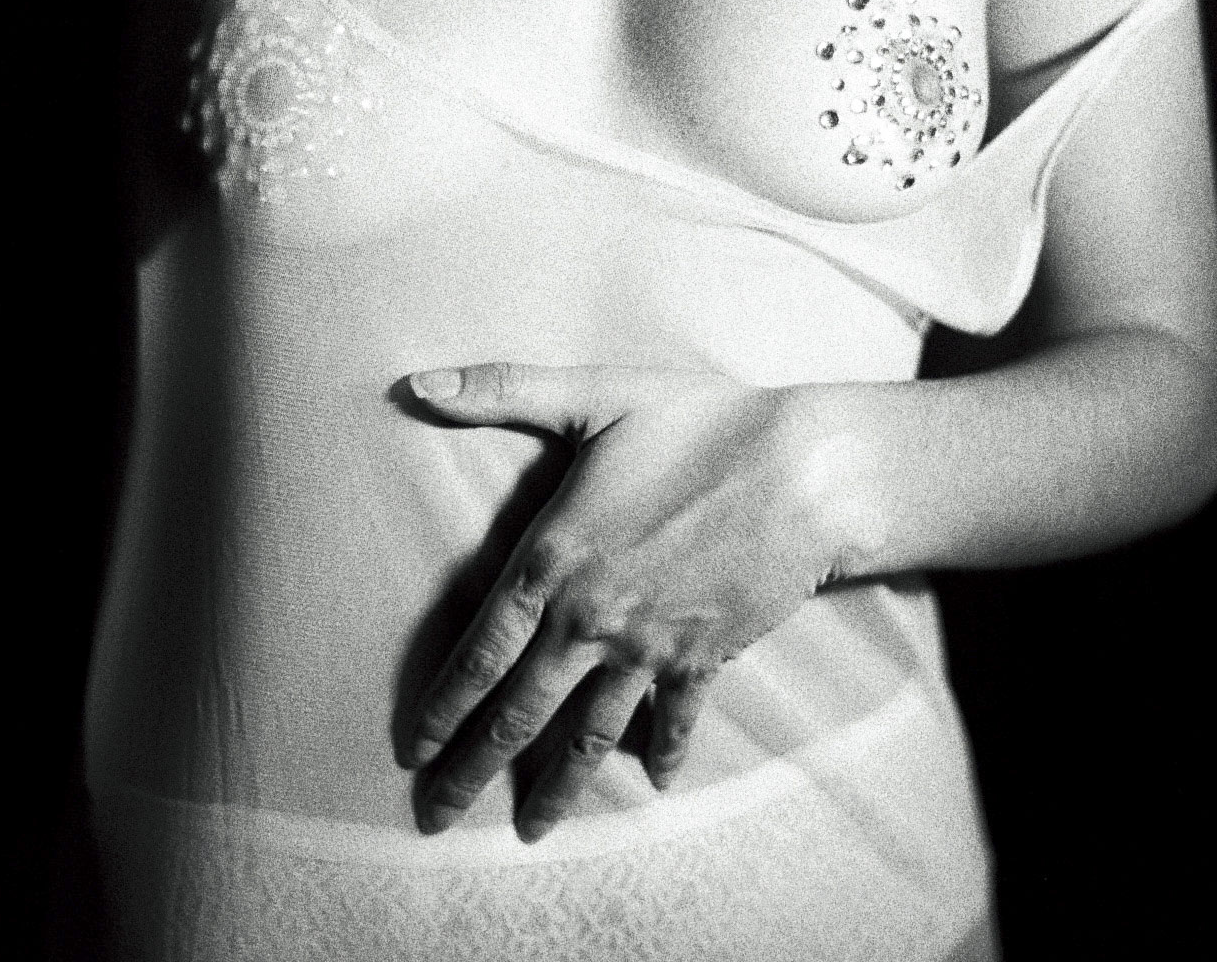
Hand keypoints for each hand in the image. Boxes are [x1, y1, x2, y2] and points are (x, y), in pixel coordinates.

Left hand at [402, 363, 875, 842]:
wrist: (804, 471)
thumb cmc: (699, 422)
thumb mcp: (594, 393)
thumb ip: (500, 391)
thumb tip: (413, 383)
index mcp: (551, 559)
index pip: (478, 652)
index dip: (441, 706)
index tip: (412, 750)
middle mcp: (591, 618)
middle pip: (518, 713)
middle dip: (472, 770)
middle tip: (435, 817)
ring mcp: (648, 646)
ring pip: (589, 734)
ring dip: (557, 789)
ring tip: (529, 833)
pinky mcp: (704, 655)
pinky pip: (673, 720)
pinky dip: (663, 754)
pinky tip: (655, 785)